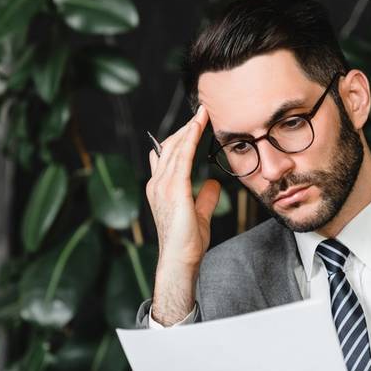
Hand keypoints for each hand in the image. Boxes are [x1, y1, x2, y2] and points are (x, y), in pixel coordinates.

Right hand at [145, 106, 220, 323]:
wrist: (181, 259)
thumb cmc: (187, 243)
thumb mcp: (199, 214)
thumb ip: (204, 198)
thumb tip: (212, 184)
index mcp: (160, 188)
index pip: (168, 155)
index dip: (182, 138)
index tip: (194, 124)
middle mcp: (157, 184)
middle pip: (170, 147)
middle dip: (186, 128)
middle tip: (203, 111)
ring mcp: (162, 186)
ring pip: (175, 148)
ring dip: (189, 128)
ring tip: (203, 113)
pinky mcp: (174, 190)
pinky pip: (182, 157)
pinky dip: (190, 139)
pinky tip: (198, 127)